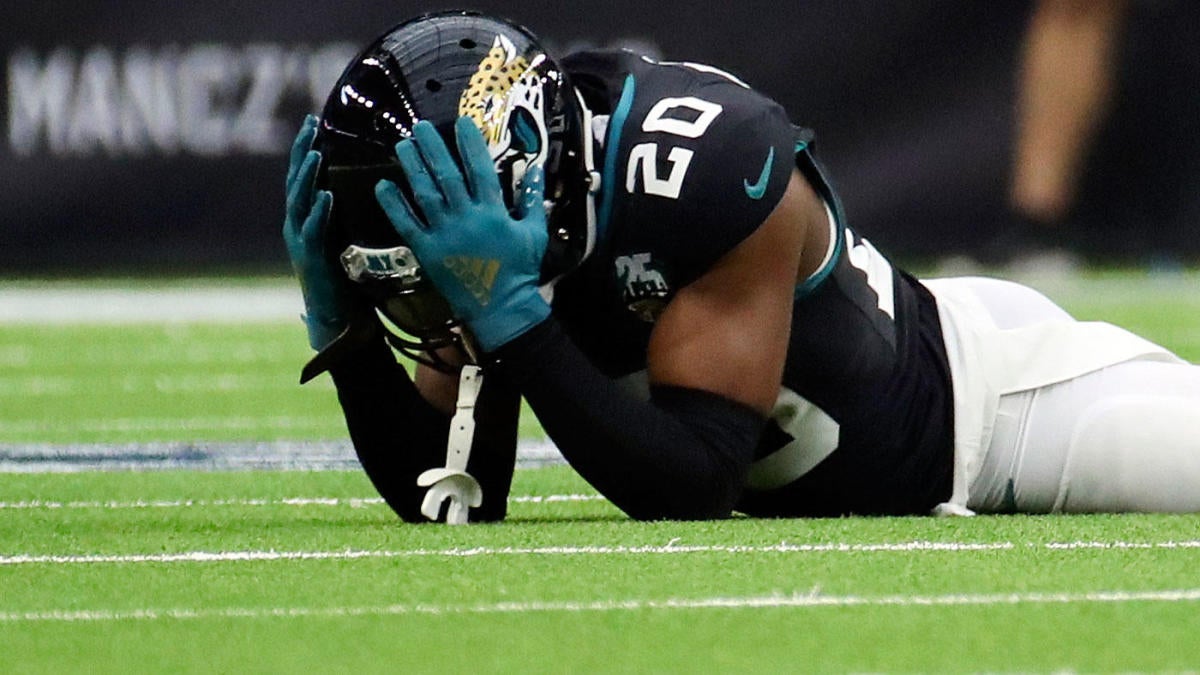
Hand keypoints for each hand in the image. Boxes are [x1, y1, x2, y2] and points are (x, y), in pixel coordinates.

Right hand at [282, 115, 347, 349]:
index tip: (314, 122)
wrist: (336, 318)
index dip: (305, 148)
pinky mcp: (310, 259)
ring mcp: (300, 242)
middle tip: (310, 125)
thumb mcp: (346, 237)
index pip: (302, 176)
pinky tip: (325, 194)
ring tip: (315, 153)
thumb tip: (365, 184)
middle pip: (295, 180)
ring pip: (298, 201)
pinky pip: (312, 230)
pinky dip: (318, 211)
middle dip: (301, 151)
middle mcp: (297, 225)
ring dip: (306, 176)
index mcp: (305, 218)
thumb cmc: (346, 277)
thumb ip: (347, 212)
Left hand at [374, 117, 550, 351]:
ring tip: (402, 145)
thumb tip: (535, 168)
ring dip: (412, 167)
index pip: (480, 169)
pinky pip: (407, 224)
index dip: (470, 144)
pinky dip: (394, 205)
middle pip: (446, 175)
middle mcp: (466, 218)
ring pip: (425, 194)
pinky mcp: (427, 250)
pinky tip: (383, 185)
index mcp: (493, 212)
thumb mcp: (534, 233)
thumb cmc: (520, 269)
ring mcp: (444, 234)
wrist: (500, 307)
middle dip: (432, 148)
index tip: (460, 123)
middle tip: (419, 126)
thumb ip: (533, 199)